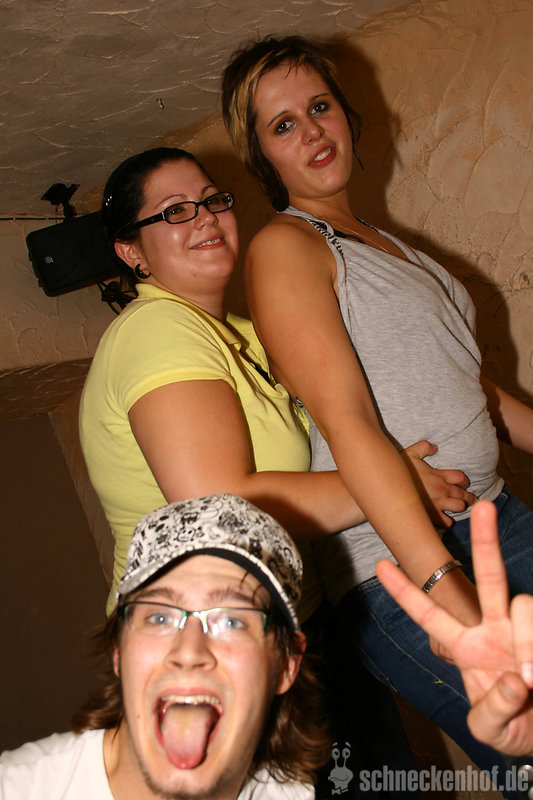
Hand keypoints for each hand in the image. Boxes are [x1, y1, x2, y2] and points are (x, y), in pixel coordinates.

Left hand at [377, 501, 532, 755]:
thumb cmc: (512, 727)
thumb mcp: (490, 730)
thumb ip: (492, 711)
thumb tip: (515, 679)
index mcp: (468, 647)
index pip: (430, 614)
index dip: (406, 591)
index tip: (381, 564)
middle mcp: (496, 629)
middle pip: (490, 577)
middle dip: (487, 541)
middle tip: (485, 507)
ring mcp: (524, 630)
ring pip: (522, 606)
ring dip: (527, 642)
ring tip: (530, 682)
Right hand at [401, 440, 475, 526]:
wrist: (389, 490)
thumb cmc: (399, 472)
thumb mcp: (410, 453)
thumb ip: (423, 447)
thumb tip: (434, 447)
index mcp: (438, 475)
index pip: (460, 477)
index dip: (464, 480)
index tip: (463, 483)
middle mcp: (442, 490)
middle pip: (464, 494)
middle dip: (469, 497)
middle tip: (471, 499)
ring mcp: (438, 504)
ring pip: (459, 507)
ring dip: (459, 507)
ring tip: (459, 507)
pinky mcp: (431, 516)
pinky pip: (447, 522)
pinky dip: (448, 521)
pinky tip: (445, 519)